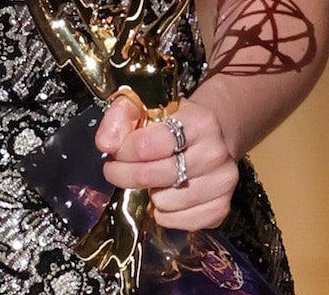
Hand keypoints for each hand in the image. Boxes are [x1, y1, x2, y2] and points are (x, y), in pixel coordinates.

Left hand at [96, 92, 237, 232]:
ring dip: (149, 194)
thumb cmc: (173, 122)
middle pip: (154, 176)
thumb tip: (106, 143)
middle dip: (125, 175)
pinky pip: (178, 222)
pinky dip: (164, 214)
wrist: (212, 136)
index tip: (116, 152)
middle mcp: (216, 153)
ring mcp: (223, 183)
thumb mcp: (146, 106)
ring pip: (165, 202)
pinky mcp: (221, 208)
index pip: (147, 145)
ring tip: (151, 179)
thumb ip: (120, 117)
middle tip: (117, 170)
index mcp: (200, 122)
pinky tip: (165, 194)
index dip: (123, 151)